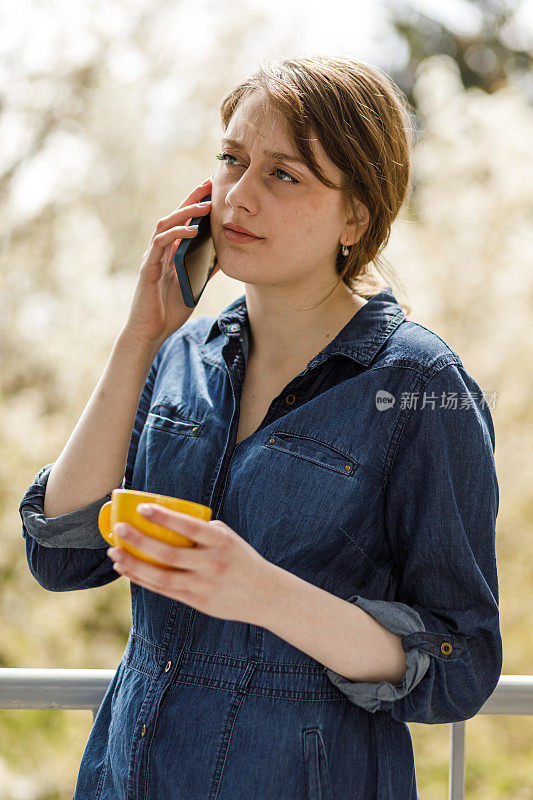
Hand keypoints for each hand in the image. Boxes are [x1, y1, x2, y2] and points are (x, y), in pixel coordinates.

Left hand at [106, 503, 270, 624]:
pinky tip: (127, 570)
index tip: (142, 508)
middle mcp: (212, 564)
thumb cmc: (242, 560)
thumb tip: (172, 523)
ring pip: (162, 577)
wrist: (266, 595)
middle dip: (140, 541)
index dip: (165, 518)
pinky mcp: (197, 602)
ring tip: (115, 553)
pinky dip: (143, 580)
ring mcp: (203, 586)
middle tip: (120, 529)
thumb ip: (204, 531)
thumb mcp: (230, 539)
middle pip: (169, 554)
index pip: (190, 527)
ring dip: (134, 564)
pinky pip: (164, 590)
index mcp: (221, 542)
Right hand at [123, 178, 214, 346]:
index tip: (213, 190)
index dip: (196, 204)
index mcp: (170, 253)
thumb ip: (204, 271)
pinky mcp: (148, 267)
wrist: (150, 332)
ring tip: (205, 205)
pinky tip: (192, 231)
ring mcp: (152, 257)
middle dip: (191, 198)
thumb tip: (223, 258)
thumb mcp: (193, 287)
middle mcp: (159, 251)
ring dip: (185, 212)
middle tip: (209, 184)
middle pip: (174, 216)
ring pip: (165, 225)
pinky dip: (176, 234)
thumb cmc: (168, 311)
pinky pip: (160, 244)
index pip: (183, 222)